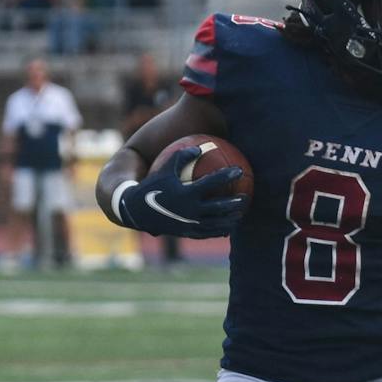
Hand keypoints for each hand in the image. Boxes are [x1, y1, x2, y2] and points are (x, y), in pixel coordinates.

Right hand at [118, 146, 246, 237]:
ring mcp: (189, 224)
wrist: (135, 211)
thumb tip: (200, 148)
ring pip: (216, 223)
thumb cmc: (151, 186)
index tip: (239, 170)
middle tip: (246, 196)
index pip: (211, 183)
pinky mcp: (187, 233)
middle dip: (235, 202)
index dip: (226, 175)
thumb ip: (181, 157)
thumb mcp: (164, 169)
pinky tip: (227, 228)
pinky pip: (207, 233)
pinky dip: (219, 230)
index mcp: (186, 193)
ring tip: (240, 214)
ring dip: (230, 219)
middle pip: (219, 207)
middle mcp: (190, 210)